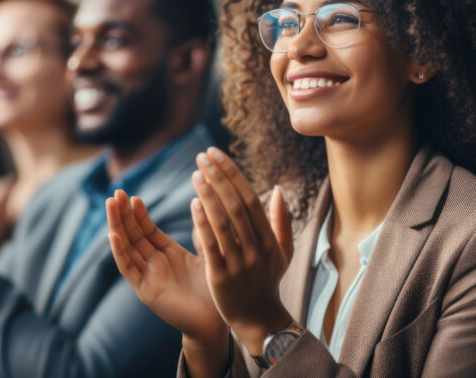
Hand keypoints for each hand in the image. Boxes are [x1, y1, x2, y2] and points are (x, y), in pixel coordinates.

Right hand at [106, 190, 226, 342]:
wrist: (216, 322)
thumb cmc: (215, 290)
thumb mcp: (208, 254)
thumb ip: (203, 233)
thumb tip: (205, 206)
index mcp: (168, 254)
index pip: (147, 230)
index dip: (138, 213)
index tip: (132, 195)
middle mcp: (155, 264)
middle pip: (133, 235)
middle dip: (123, 214)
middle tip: (116, 192)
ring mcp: (148, 277)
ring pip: (127, 247)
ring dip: (117, 226)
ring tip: (111, 205)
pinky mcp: (146, 291)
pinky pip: (129, 269)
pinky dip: (120, 252)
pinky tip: (113, 235)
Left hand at [190, 147, 294, 355]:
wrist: (259, 319)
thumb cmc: (268, 281)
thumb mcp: (282, 252)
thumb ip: (281, 221)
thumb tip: (278, 190)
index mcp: (270, 239)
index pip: (250, 199)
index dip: (233, 174)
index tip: (217, 154)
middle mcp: (257, 249)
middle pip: (236, 206)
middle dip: (219, 178)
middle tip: (203, 156)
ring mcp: (239, 263)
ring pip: (223, 223)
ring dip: (209, 195)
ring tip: (196, 173)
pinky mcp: (221, 277)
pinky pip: (211, 245)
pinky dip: (203, 223)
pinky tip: (193, 203)